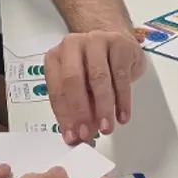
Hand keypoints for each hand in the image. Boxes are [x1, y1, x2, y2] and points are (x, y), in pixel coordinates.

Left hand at [44, 29, 145, 143]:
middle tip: (88, 133)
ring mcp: (96, 41)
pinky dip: (122, 100)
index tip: (71, 136)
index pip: (56, 89)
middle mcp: (72, 45)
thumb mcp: (79, 85)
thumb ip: (76, 108)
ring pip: (99, 78)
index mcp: (55, 57)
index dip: (64, 115)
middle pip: (74, 81)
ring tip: (106, 128)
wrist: (116, 40)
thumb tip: (78, 135)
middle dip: (81, 111)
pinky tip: (122, 116)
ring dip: (103, 108)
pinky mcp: (120, 44)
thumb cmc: (92, 67)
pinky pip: (121, 76)